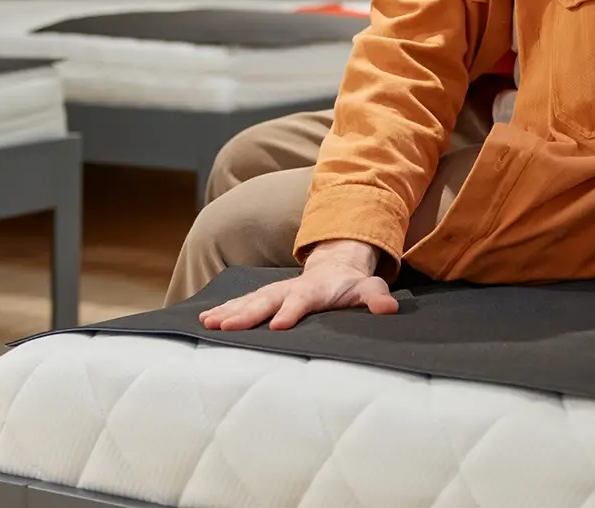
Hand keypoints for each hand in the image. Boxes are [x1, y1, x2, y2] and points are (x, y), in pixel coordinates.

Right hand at [198, 240, 398, 331]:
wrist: (338, 267)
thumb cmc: (352, 285)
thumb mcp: (370, 289)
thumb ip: (377, 298)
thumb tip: (389, 308)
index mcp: (314, 290)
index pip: (301, 301)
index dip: (291, 312)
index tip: (278, 325)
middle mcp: (290, 289)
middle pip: (267, 301)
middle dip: (247, 314)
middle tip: (227, 327)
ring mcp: (276, 292)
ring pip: (249, 301)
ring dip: (229, 312)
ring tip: (209, 324)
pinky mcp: (266, 298)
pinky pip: (242, 303)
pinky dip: (224, 310)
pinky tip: (204, 321)